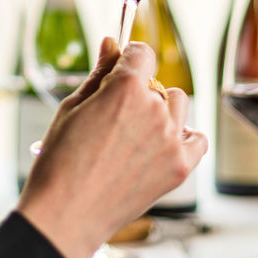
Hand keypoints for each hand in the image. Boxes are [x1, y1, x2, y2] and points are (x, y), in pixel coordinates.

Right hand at [15, 37, 207, 257]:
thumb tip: (112, 43)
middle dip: (138, 91)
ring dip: (161, 112)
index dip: (129, 58)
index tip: (122, 68)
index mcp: (125, 88)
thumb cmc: (60, 162)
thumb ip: (99, 73)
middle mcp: (154, 109)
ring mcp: (171, 139)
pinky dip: (183, 138)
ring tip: (133, 135)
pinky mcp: (180, 167)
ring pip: (178, 105)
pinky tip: (160, 146)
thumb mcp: (72, 107)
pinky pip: (197, 139)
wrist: (66, 214)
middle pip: (157, 83)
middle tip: (113, 118)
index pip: (142, 52)